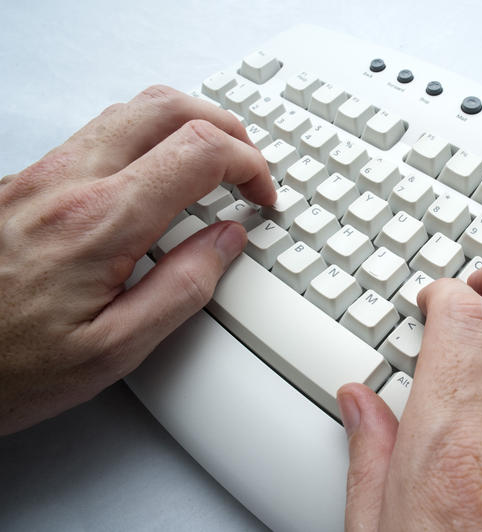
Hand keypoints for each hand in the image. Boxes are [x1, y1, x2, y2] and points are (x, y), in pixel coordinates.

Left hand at [0, 85, 273, 434]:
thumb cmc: (8, 366)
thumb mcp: (113, 351)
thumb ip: (181, 289)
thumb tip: (226, 241)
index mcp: (99, 223)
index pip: (198, 152)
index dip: (248, 163)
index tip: (262, 193)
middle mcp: (66, 183)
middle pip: (166, 107)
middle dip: (224, 126)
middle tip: (247, 164)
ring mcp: (38, 176)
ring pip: (129, 111)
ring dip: (184, 126)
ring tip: (210, 167)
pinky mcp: (21, 182)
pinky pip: (97, 135)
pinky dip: (145, 140)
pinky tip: (154, 181)